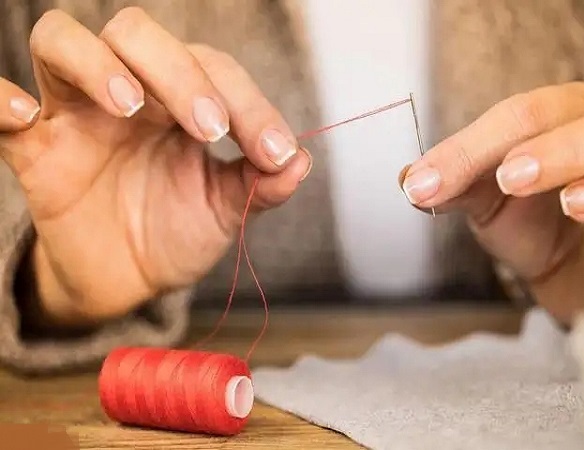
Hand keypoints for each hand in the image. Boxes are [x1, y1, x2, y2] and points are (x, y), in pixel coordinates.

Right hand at [0, 8, 310, 327]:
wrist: (128, 278)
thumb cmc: (175, 232)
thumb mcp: (225, 209)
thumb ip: (261, 184)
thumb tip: (302, 160)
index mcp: (180, 102)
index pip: (212, 69)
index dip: (249, 103)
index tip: (275, 152)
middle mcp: (128, 95)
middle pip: (135, 33)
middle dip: (177, 71)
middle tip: (209, 127)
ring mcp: (75, 115)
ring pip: (62, 40)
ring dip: (97, 64)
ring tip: (131, 106)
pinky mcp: (34, 149)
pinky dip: (0, 100)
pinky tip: (26, 117)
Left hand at [400, 82, 583, 324]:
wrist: (566, 249)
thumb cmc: (525, 211)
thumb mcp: (482, 198)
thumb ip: (453, 185)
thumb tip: (409, 180)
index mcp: (545, 113)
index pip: (510, 119)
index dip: (468, 150)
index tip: (428, 186)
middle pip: (558, 115)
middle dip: (535, 148)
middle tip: (507, 179)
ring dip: (575, 160)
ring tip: (566, 201)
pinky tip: (583, 207)